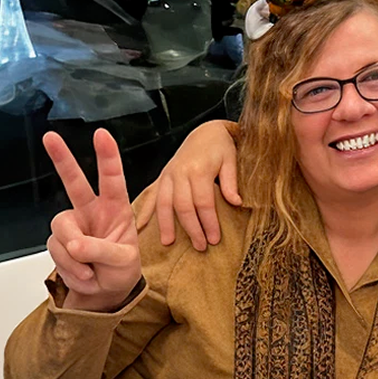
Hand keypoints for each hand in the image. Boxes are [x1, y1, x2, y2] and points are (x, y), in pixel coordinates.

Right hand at [44, 129, 140, 311]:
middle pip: (74, 182)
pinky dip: (71, 268)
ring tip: (92, 269)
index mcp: (116, 208)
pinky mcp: (59, 242)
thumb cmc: (122, 269)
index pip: (112, 179)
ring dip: (75, 255)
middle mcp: (92, 211)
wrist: (106, 291)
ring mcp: (73, 226)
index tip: (101, 134)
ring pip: (62, 230)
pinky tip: (84, 274)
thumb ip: (103, 250)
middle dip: (62, 159)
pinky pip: (58, 251)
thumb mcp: (124, 260)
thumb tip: (75, 245)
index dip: (107, 157)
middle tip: (50, 137)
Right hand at [136, 120, 240, 250]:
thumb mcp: (231, 159)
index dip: (209, 222)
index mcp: (198, 169)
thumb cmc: (221, 146)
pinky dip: (145, 211)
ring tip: (168, 243)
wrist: (206, 131)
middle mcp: (180, 172)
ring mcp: (168, 175)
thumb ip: (231, 182)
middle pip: (183, 206)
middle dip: (191, 229)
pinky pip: (151, 195)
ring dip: (166, 224)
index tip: (215, 239)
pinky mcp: (162, 176)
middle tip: (200, 246)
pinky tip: (141, 227)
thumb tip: (236, 203)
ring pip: (164, 203)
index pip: (203, 202)